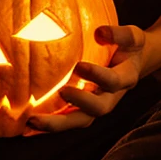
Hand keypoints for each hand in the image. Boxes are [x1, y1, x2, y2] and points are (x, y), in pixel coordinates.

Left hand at [22, 24, 148, 134]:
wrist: (133, 64)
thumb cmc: (129, 46)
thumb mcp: (133, 36)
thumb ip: (119, 34)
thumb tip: (99, 32)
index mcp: (125, 79)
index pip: (112, 81)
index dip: (97, 75)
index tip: (79, 65)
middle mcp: (111, 97)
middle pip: (97, 109)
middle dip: (79, 104)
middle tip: (61, 92)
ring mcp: (96, 106)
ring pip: (79, 121)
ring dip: (57, 123)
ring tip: (32, 121)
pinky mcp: (83, 110)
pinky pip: (67, 120)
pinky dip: (49, 125)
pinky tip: (27, 127)